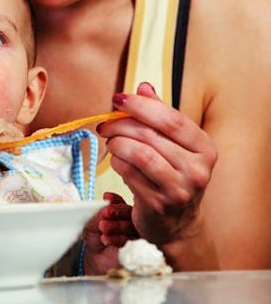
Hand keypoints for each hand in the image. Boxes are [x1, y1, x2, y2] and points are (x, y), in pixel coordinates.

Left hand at [83, 192, 137, 273]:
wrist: (97, 262)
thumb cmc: (96, 241)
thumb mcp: (91, 226)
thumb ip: (97, 216)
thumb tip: (103, 206)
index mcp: (120, 212)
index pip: (120, 202)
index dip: (115, 199)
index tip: (107, 197)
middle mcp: (131, 221)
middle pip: (129, 212)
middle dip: (116, 211)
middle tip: (105, 213)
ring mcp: (136, 234)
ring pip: (130, 226)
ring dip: (116, 226)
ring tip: (102, 227)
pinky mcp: (138, 248)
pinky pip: (131, 241)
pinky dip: (118, 239)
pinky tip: (106, 239)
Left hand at [96, 82, 217, 245]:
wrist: (177, 224)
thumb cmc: (172, 176)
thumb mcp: (173, 145)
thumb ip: (159, 116)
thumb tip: (143, 86)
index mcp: (204, 148)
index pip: (171, 119)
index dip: (141, 105)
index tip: (118, 98)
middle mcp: (197, 169)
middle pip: (150, 135)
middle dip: (121, 124)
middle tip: (105, 125)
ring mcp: (179, 189)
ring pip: (139, 154)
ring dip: (117, 143)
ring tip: (111, 142)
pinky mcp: (159, 204)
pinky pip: (129, 174)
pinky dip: (117, 162)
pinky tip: (116, 160)